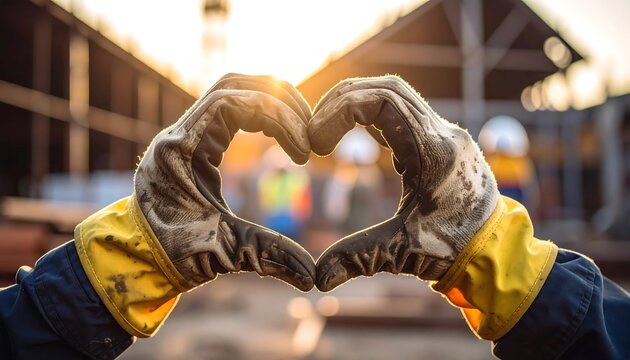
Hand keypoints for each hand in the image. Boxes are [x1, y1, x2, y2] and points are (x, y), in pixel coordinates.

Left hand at [135, 73, 315, 290]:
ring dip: (269, 102)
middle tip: (309, 128)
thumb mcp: (223, 252)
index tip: (302, 152)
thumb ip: (268, 256)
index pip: (233, 101)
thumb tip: (312, 277)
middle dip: (279, 100)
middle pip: (234, 84)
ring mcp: (185, 133)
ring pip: (231, 90)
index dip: (277, 117)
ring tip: (300, 127)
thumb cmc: (173, 253)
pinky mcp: (193, 141)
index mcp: (181, 148)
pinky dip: (258, 113)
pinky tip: (278, 135)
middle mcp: (180, 131)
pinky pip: (228, 109)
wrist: (137, 256)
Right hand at [309, 76, 498, 290]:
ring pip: (396, 94)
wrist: (496, 250)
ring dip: (357, 104)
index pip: (382, 100)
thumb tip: (317, 279)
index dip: (340, 111)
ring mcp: (444, 133)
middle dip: (342, 102)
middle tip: (314, 131)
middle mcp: (443, 133)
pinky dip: (372, 115)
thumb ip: (358, 257)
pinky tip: (353, 134)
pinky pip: (403, 110)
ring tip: (327, 129)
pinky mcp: (440, 140)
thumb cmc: (454, 250)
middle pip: (387, 88)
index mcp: (434, 152)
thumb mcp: (402, 252)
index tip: (318, 143)